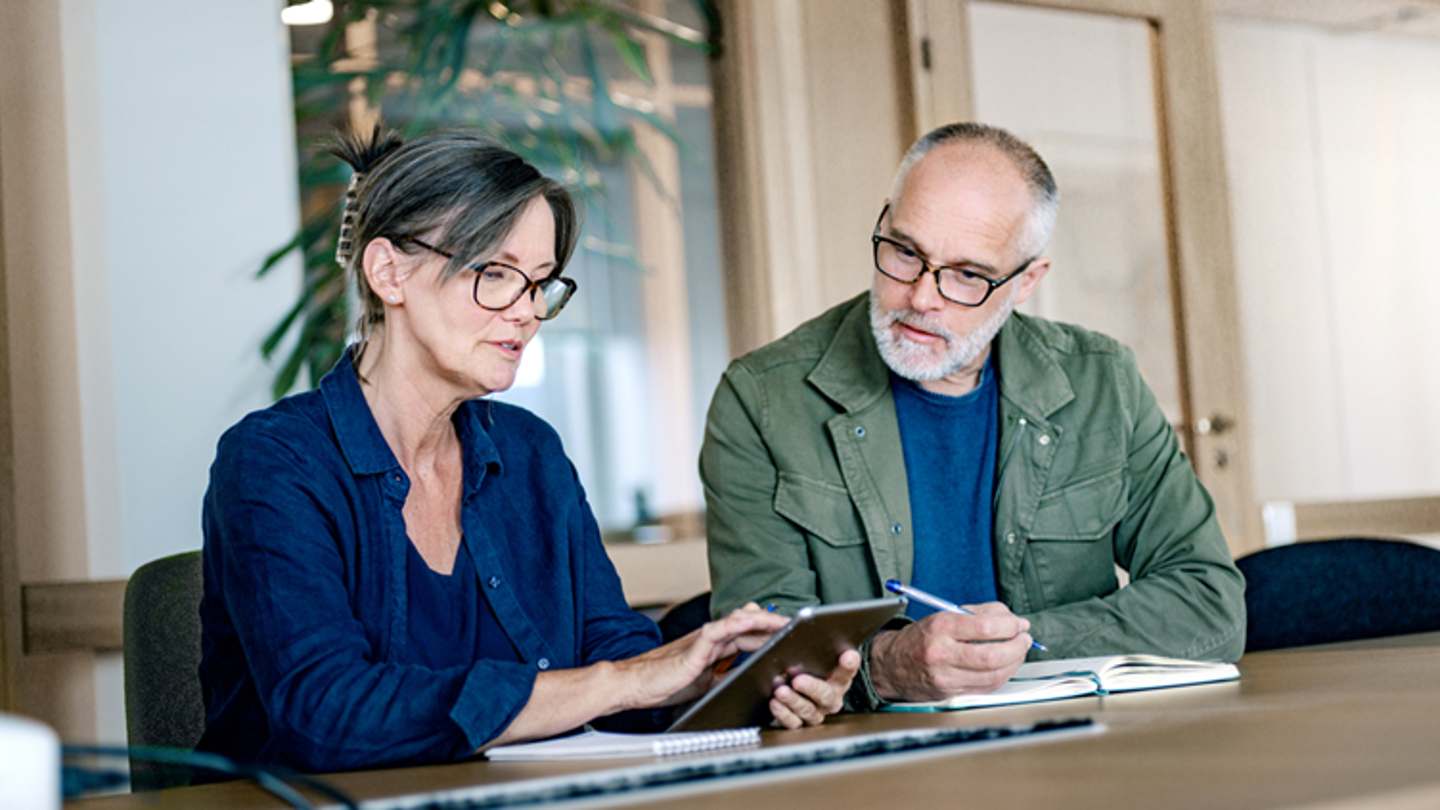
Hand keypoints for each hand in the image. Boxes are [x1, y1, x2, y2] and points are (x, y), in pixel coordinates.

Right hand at [612, 603, 788, 709]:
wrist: (636, 684)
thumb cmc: (666, 683)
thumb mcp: (706, 684)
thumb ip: (725, 677)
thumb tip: (750, 681)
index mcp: (716, 647)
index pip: (749, 634)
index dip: (771, 632)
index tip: (793, 634)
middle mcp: (712, 639)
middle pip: (749, 625)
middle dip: (774, 625)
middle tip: (799, 625)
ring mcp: (703, 640)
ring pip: (738, 622)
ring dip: (762, 620)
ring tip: (784, 622)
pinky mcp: (694, 647)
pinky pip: (716, 630)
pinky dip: (734, 623)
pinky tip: (749, 620)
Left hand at [767, 648, 860, 728]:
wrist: (797, 691)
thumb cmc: (808, 669)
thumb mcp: (814, 657)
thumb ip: (817, 648)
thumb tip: (809, 630)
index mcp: (838, 680)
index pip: (847, 671)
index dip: (849, 664)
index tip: (848, 655)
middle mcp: (830, 698)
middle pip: (826, 695)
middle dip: (812, 687)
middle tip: (798, 680)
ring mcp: (816, 712)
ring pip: (808, 710)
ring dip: (793, 701)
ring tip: (781, 691)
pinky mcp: (799, 722)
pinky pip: (794, 723)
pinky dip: (784, 714)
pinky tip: (775, 703)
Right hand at [867, 602, 1032, 702]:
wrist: (890, 665)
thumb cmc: (919, 639)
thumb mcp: (942, 616)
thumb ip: (977, 613)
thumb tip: (1009, 617)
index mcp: (940, 627)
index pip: (984, 627)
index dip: (1010, 625)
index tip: (1019, 623)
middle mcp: (942, 653)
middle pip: (992, 655)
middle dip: (1017, 646)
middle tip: (1024, 638)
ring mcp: (946, 677)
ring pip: (993, 674)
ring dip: (1014, 662)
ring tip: (1018, 651)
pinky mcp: (951, 692)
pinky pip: (986, 687)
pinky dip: (1002, 675)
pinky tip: (1006, 666)